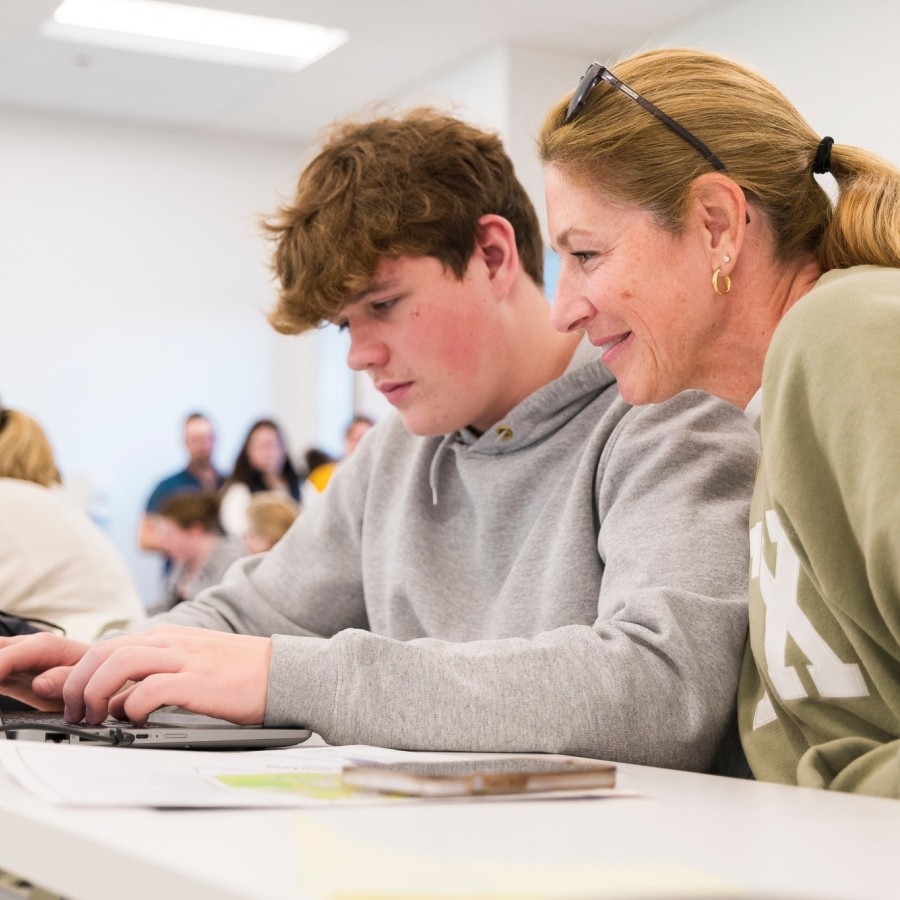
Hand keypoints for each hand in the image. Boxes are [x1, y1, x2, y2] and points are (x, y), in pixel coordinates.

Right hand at [0, 633, 89, 710]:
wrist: (96, 671)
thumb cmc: (92, 672)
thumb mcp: (86, 678)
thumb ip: (65, 680)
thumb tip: (39, 684)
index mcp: (44, 646)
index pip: (7, 656)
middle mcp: (25, 646)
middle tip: (0, 685)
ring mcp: (15, 656)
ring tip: (1, 687)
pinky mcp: (8, 669)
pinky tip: (0, 685)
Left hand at [62, 625, 271, 725]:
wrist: (282, 672)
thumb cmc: (239, 674)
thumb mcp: (191, 664)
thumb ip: (155, 674)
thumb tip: (118, 700)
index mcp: (168, 637)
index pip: (107, 645)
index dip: (79, 673)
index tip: (71, 701)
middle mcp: (171, 642)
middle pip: (104, 651)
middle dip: (77, 684)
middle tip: (75, 714)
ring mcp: (185, 659)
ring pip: (120, 664)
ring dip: (96, 693)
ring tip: (95, 718)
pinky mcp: (199, 681)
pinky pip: (151, 689)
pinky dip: (133, 706)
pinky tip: (136, 720)